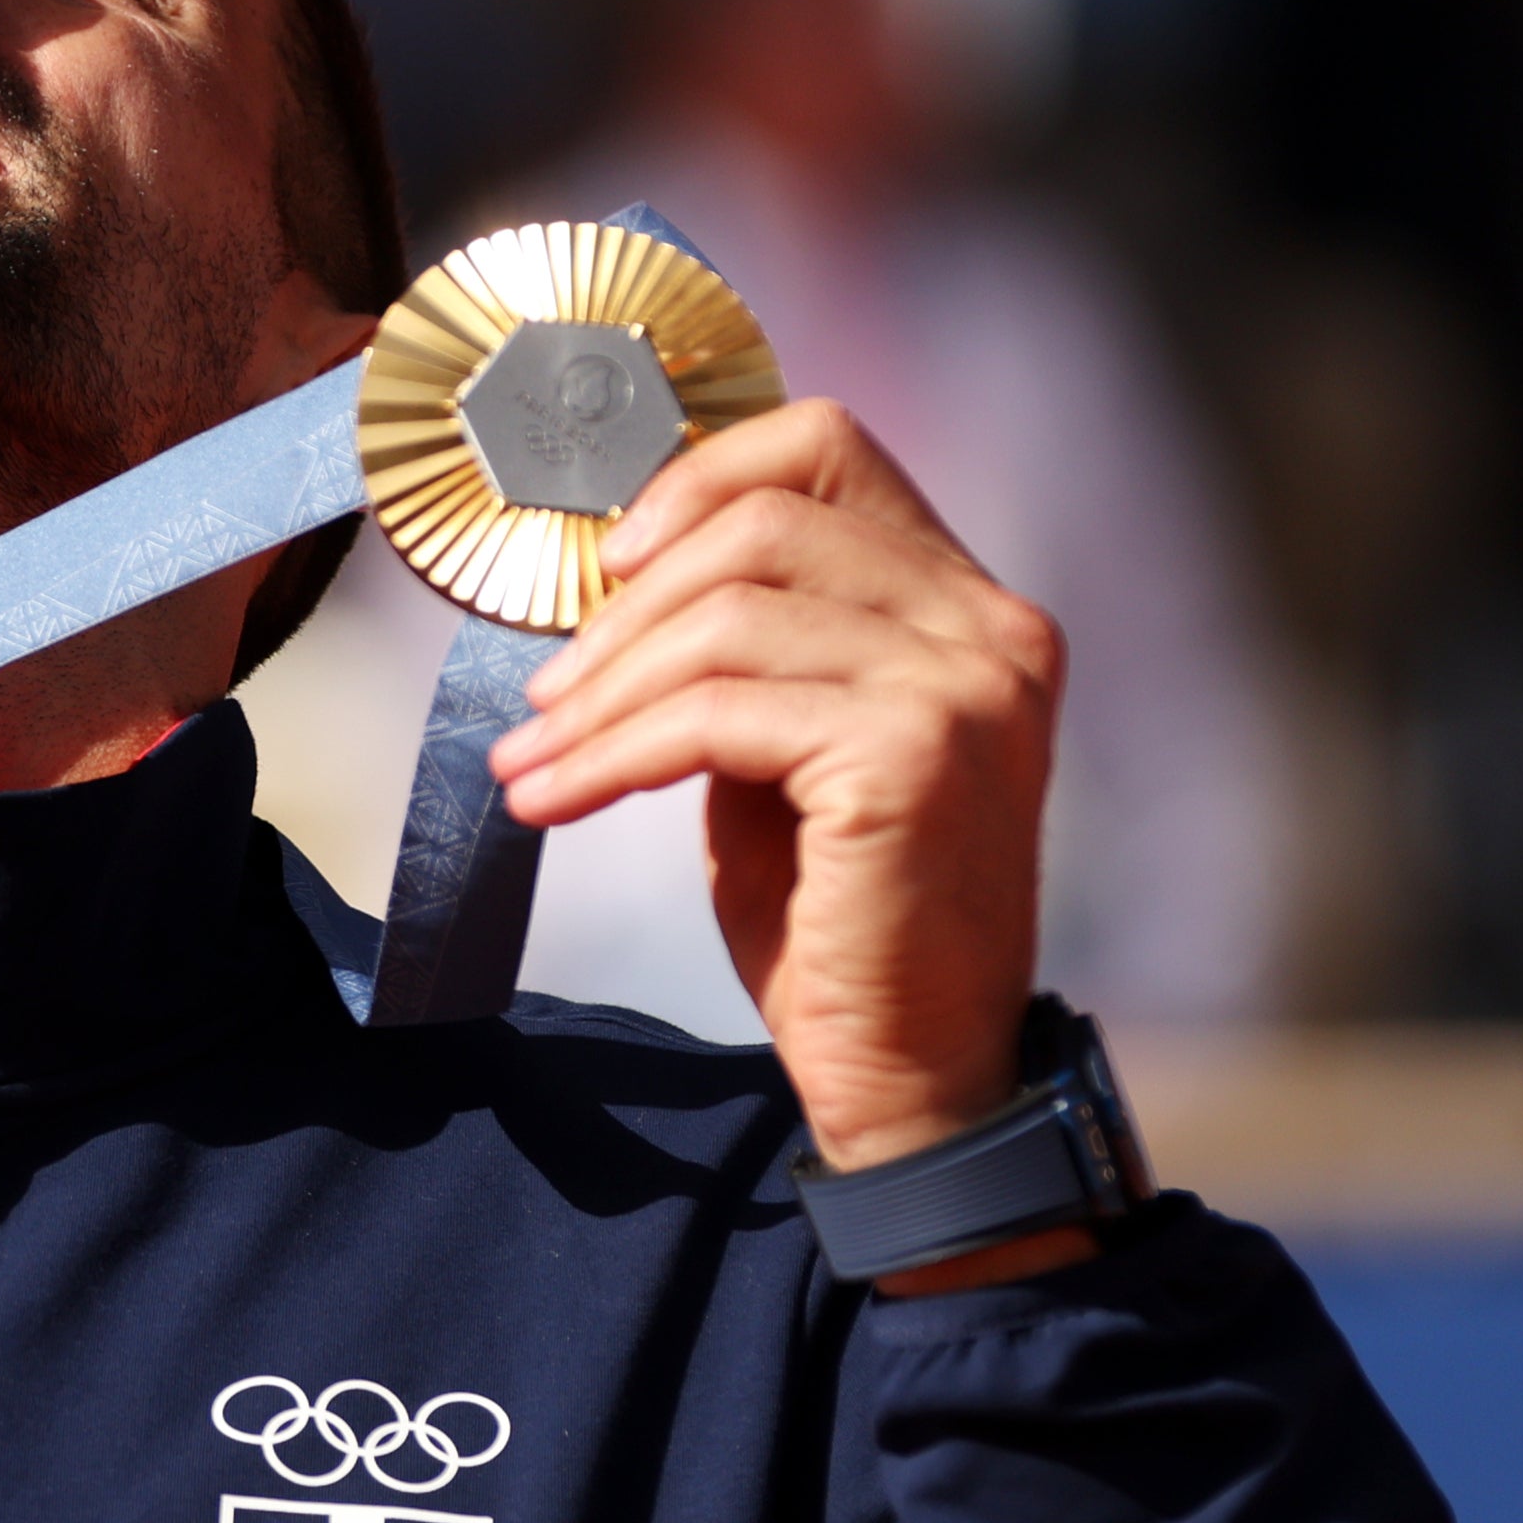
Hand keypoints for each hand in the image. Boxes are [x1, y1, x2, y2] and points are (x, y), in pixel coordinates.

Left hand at [490, 398, 1064, 1191]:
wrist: (913, 1075)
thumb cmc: (839, 920)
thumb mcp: (789, 751)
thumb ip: (750, 651)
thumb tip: (622, 576)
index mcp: (972, 610)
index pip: (830, 447)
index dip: (699, 478)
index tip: (610, 564)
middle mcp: (990, 631)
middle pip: (759, 527)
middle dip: (623, 612)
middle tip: (542, 698)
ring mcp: (965, 690)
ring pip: (727, 618)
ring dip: (601, 692)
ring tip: (532, 759)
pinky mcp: (911, 756)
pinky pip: (717, 716)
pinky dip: (613, 752)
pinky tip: (553, 799)